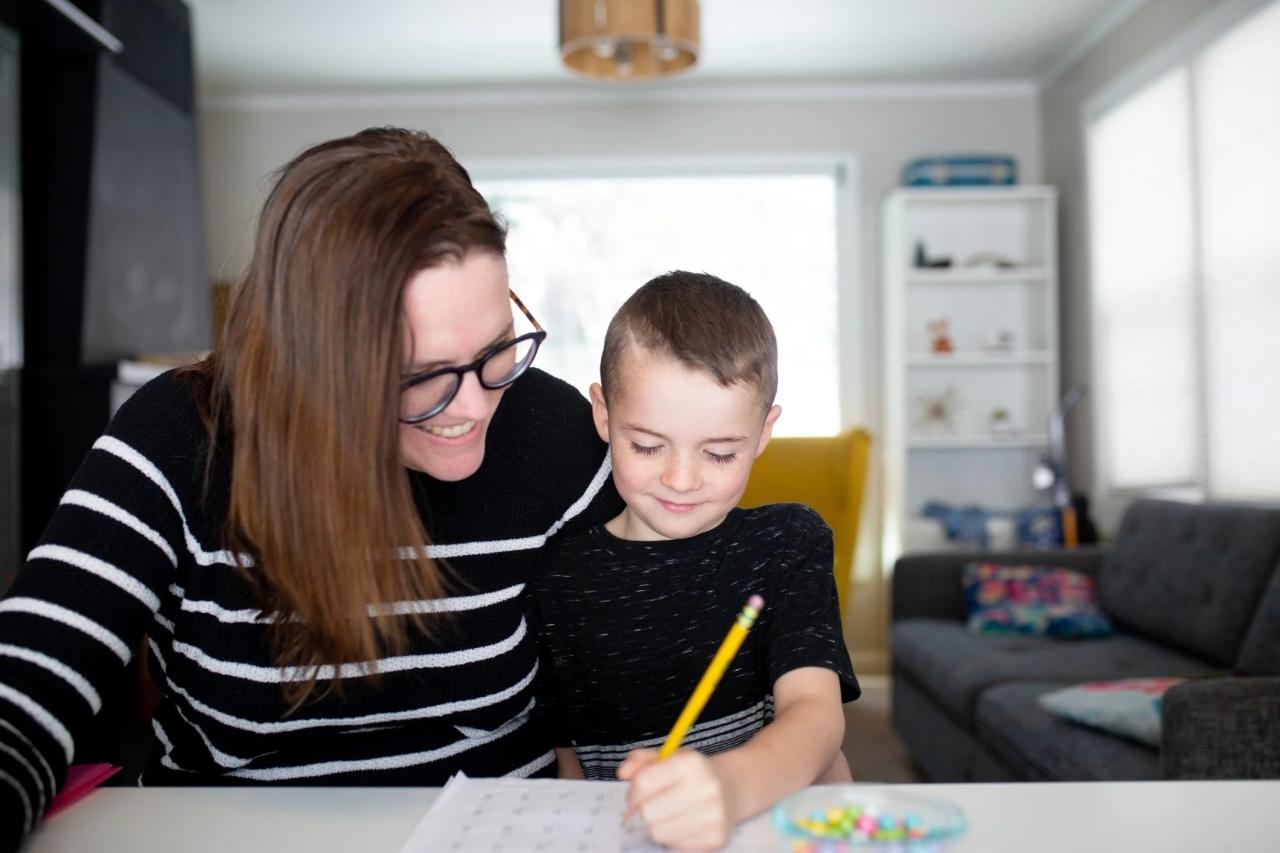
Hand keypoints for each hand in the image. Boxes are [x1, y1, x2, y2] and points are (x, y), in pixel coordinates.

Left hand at [618, 748, 737, 850]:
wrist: (731, 788)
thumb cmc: (691, 773)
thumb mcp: (667, 757)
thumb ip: (640, 760)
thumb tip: (622, 773)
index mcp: (692, 763)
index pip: (644, 782)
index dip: (633, 791)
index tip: (637, 794)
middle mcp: (706, 788)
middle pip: (648, 812)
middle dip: (645, 810)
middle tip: (654, 805)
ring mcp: (714, 815)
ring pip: (659, 833)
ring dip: (658, 825)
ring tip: (670, 814)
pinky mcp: (716, 838)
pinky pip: (675, 846)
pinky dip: (674, 837)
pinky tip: (684, 824)